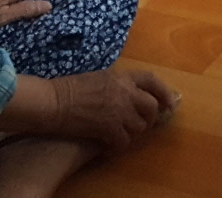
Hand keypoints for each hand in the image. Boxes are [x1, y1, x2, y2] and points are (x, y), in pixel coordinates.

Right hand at [46, 69, 178, 149]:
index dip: (164, 92)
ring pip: (139, 126)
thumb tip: (126, 93)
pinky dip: (118, 146)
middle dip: (151, 118)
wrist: (52, 101)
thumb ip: (116, 84)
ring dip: (132, 132)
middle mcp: (125, 91)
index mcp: (121, 76)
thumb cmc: (68, 88)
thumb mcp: (98, 78)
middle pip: (151, 106)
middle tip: (143, 124)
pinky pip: (124, 142)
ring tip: (120, 134)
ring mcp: (118, 110)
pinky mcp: (109, 127)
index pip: (152, 80)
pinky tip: (109, 146)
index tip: (169, 102)